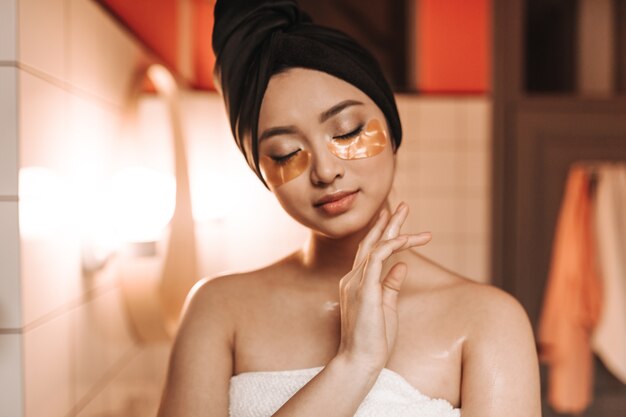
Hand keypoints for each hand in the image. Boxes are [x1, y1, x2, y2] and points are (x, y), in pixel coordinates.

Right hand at [335, 202, 431, 372]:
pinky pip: (376, 259)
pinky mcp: (364, 289)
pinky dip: (389, 245)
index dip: (382, 233)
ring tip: (406, 212)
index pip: (369, 251)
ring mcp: (355, 282)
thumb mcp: (386, 306)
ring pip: (374, 246)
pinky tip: (403, 239)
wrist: (360, 360)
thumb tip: (401, 265)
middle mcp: (353, 278)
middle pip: (370, 242)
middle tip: (402, 205)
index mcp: (357, 283)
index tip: (394, 218)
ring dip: (392, 228)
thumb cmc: (374, 338)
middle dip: (387, 222)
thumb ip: (391, 285)